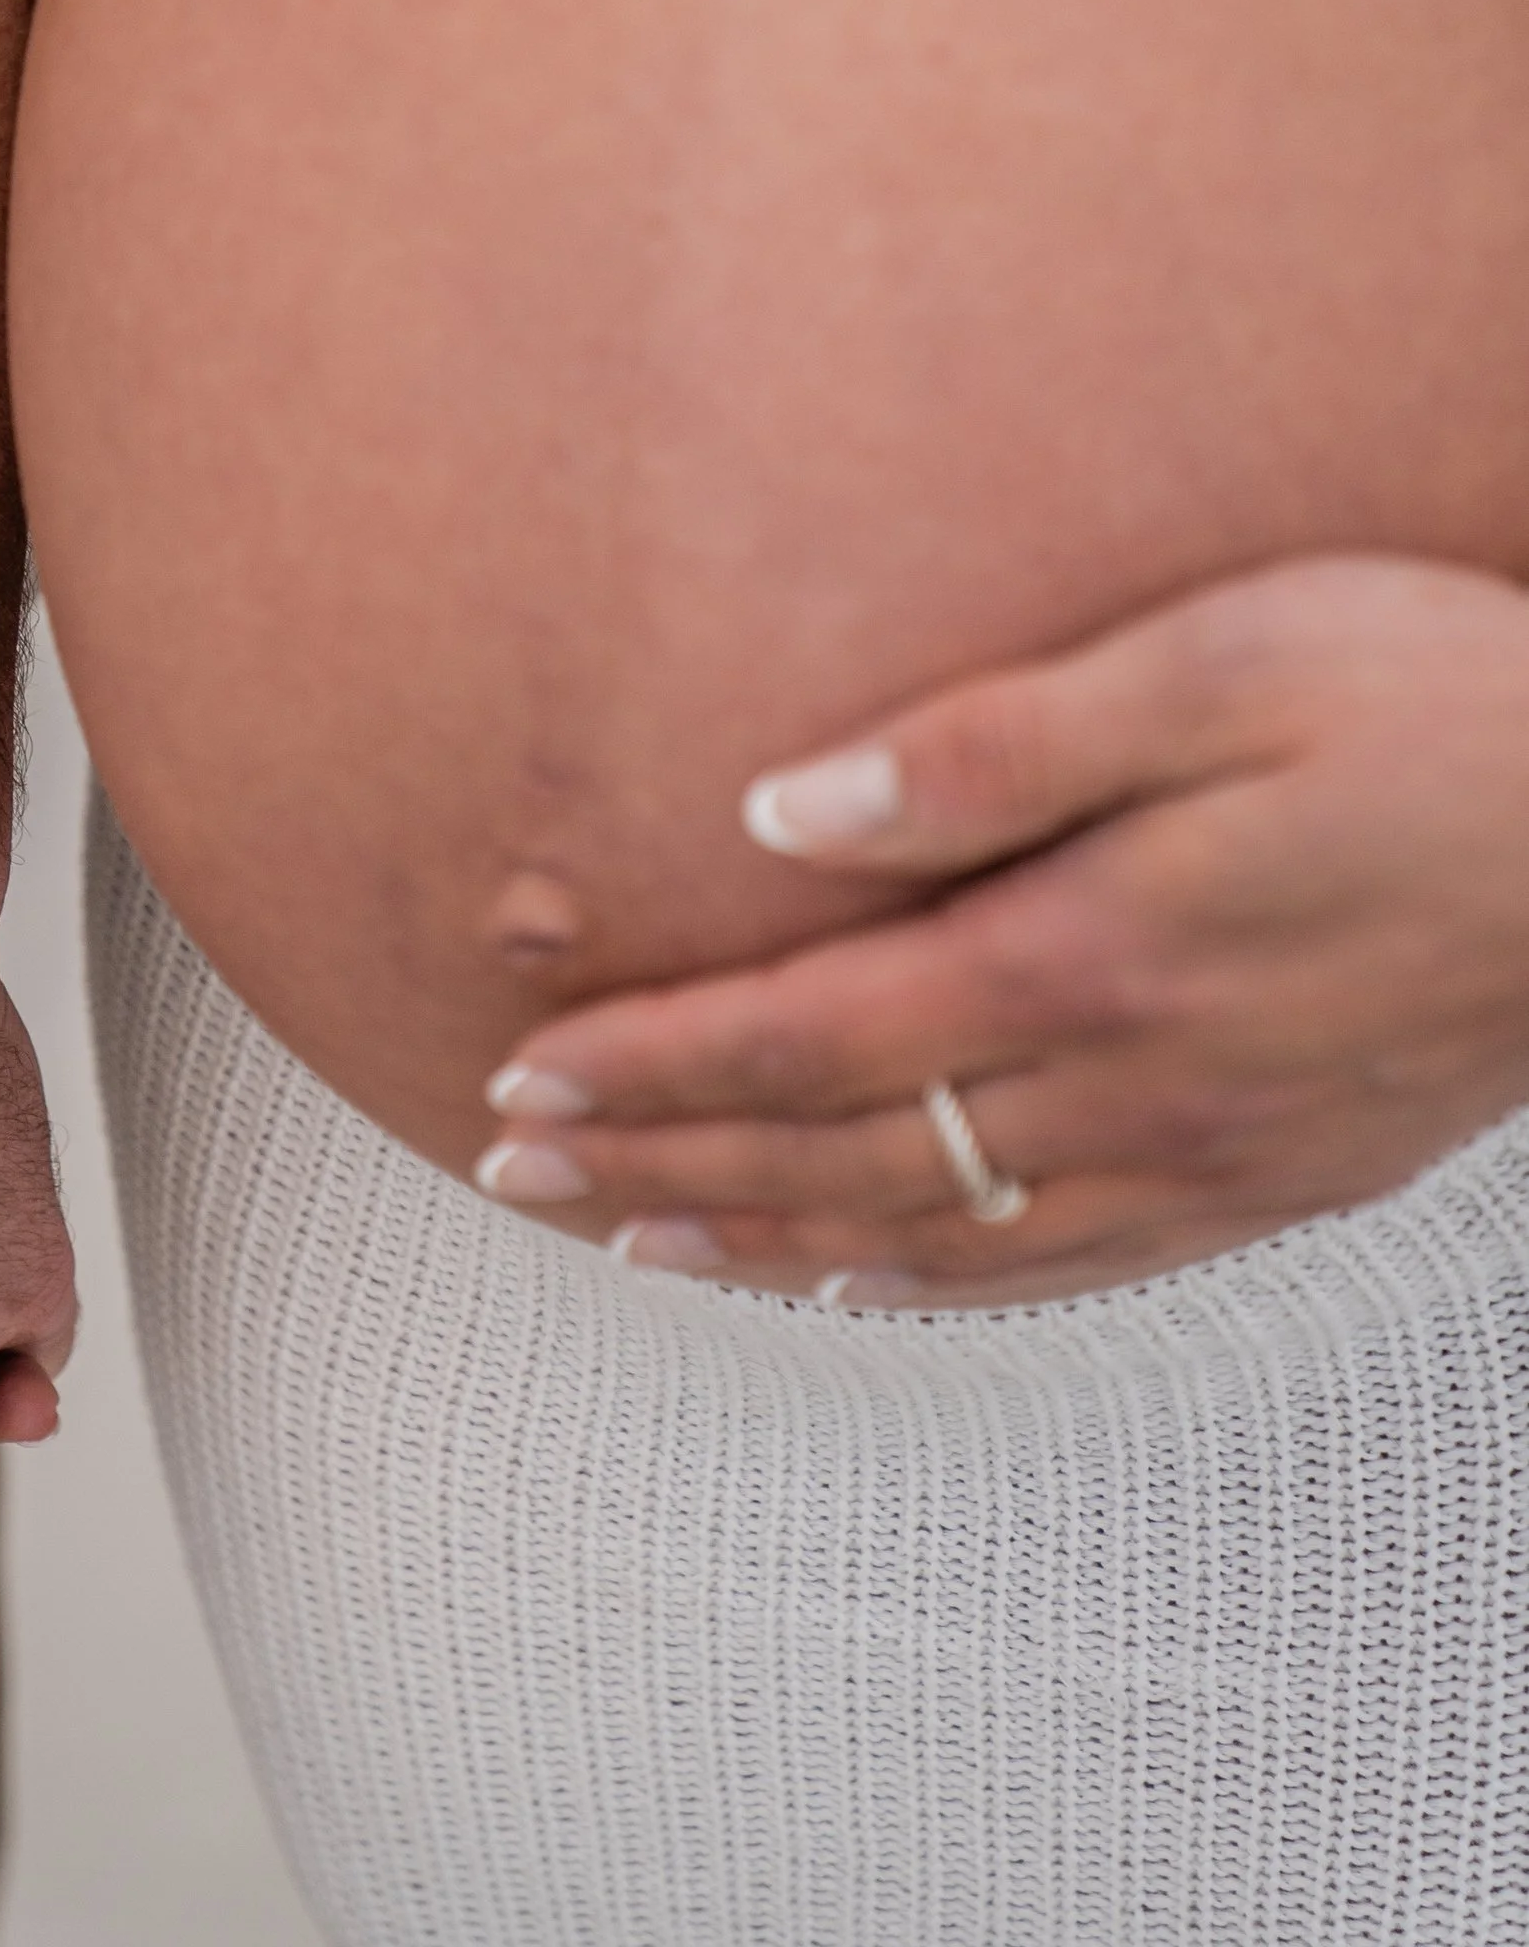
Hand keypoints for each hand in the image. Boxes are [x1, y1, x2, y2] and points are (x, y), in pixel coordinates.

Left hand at [483, 555, 1528, 1306]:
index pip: (805, 1039)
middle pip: (838, 1157)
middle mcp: (1129, 1086)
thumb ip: (991, 742)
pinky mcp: (1281, 1177)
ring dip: (768, 1239)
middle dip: (659, 1165)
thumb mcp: (1224, 660)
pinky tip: (872, 1285)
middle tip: (512, 1175)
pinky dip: (935, 1287)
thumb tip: (781, 813)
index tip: (521, 1079)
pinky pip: (1067, 1269)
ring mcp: (1209, 1155)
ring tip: (637, 1242)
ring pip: (935, 1237)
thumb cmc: (1453, 703)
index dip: (649, 1068)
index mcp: (1088, 952)